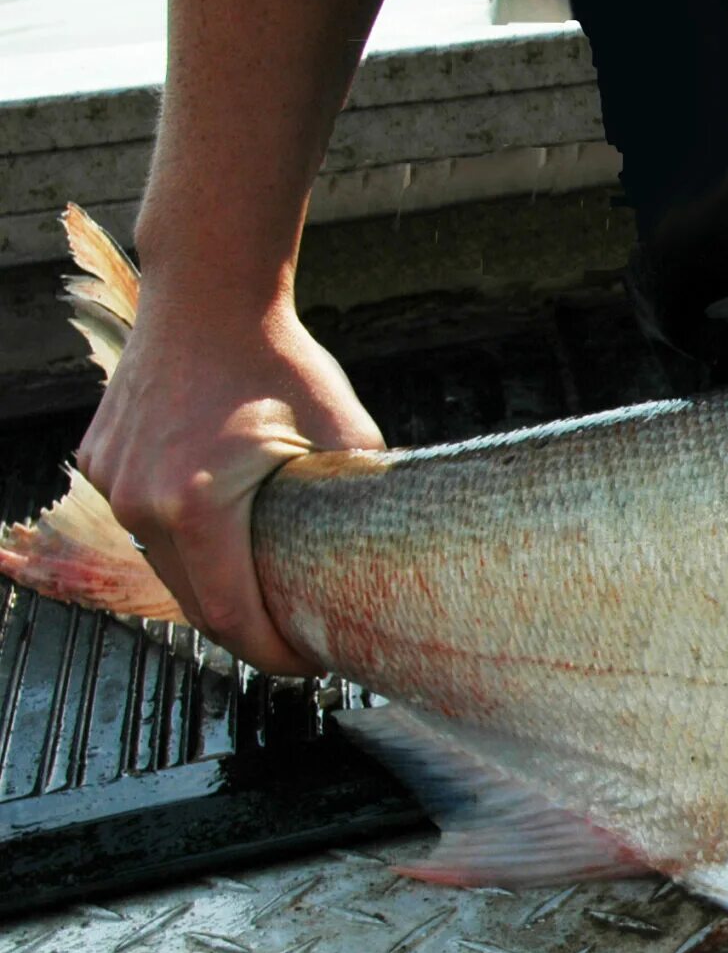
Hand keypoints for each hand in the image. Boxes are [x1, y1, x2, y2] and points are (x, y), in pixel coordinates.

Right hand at [75, 288, 380, 675]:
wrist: (207, 291)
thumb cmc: (279, 358)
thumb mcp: (346, 434)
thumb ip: (367, 502)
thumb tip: (403, 555)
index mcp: (198, 507)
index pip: (235, 619)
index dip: (279, 655)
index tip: (318, 662)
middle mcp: (141, 502)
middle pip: (197, 607)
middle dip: (251, 633)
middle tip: (304, 638)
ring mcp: (111, 482)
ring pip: (167, 569)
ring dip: (215, 589)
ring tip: (269, 595)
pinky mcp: (99, 463)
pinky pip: (145, 526)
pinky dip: (183, 544)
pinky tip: (227, 539)